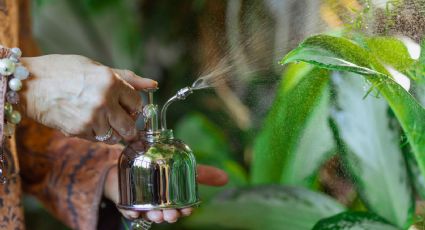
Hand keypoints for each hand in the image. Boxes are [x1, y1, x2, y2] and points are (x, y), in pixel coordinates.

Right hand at [20, 55, 156, 142]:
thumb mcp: (96, 67)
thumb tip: (153, 85)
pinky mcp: (80, 132)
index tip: (126, 104)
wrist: (30, 85)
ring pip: (115, 137)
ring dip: (112, 130)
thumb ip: (127, 78)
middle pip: (131, 126)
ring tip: (100, 118)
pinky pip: (99, 140)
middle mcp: (104, 102)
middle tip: (120, 118)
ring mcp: (92, 119)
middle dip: (128, 124)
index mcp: (111, 82)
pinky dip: (97, 134)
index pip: (137, 103)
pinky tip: (87, 121)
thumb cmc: (62, 71)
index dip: (133, 105)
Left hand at [104, 164, 228, 222]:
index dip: (185, 211)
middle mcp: (159, 205)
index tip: (188, 209)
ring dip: (153, 216)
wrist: (135, 159)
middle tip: (173, 214)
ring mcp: (143, 204)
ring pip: (149, 214)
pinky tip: (133, 210)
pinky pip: (128, 210)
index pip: (181, 209)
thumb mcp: (184, 167)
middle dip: (170, 215)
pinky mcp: (127, 201)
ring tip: (156, 213)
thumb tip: (226, 178)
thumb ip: (203, 173)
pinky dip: (131, 212)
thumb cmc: (162, 167)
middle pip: (166, 214)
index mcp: (173, 200)